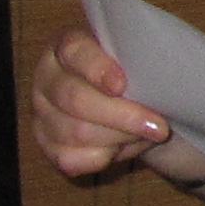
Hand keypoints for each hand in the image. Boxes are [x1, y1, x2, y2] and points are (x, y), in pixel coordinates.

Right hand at [29, 28, 192, 181]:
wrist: (138, 106)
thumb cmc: (141, 74)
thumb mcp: (144, 57)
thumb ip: (145, 56)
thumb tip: (162, 68)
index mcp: (68, 46)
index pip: (74, 51)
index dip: (97, 68)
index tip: (122, 85)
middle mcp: (47, 78)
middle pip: (75, 99)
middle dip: (122, 116)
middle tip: (159, 126)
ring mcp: (42, 114)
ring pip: (77, 133)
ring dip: (120, 137)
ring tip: (147, 133)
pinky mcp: (48, 146)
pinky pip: (71, 160)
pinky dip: (103, 157)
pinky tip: (122, 147)